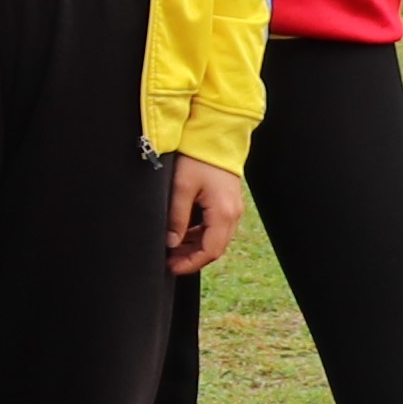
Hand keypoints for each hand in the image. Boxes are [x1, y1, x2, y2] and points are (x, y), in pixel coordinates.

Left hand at [165, 158, 246, 275]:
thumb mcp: (181, 188)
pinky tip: (182, 235)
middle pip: (215, 248)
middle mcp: (233, 214)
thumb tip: (170, 243)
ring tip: (172, 250)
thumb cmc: (197, 158)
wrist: (215, 135)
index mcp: (223, 213)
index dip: (191, 263)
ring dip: (195, 247)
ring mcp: (233, 208)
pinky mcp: (228, 203)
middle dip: (192, 258)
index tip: (172, 268)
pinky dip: (200, 235)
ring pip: (215, 238)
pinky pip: (216, 227)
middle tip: (169, 262)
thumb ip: (177, 218)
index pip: (210, 251)